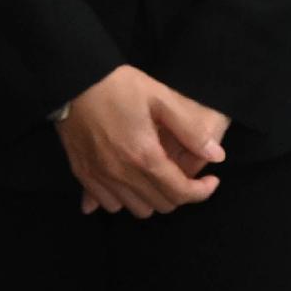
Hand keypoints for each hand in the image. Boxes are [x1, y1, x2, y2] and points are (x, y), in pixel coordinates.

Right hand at [59, 65, 227, 217]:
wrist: (73, 81)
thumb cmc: (119, 86)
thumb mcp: (161, 98)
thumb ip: (190, 130)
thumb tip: (217, 156)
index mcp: (144, 157)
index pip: (180, 193)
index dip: (201, 192)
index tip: (211, 180)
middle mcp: (122, 175)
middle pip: (160, 205)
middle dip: (179, 193)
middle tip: (183, 173)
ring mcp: (100, 178)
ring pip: (136, 209)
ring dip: (151, 197)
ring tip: (156, 175)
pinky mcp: (83, 175)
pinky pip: (108, 204)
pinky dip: (123, 197)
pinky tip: (128, 179)